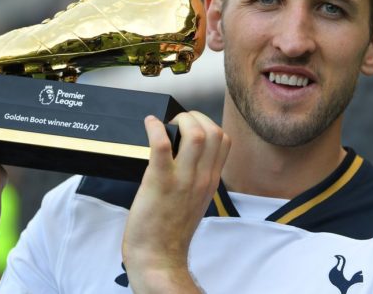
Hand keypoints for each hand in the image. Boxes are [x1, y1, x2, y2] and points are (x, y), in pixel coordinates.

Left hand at [122, 111, 229, 292]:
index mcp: (211, 179)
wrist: (158, 256)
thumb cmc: (172, 228)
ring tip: (166, 123)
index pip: (224, 140)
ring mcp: (183, 180)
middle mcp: (202, 177)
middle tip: (176, 122)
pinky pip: (163, 147)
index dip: (208, 123)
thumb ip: (198, 176)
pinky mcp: (160, 182)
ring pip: (196, 135)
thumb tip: (187, 153)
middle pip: (214, 132)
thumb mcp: (197, 199)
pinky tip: (149, 125)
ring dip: (181, 120)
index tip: (190, 124)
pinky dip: (155, 129)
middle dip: (195, 117)